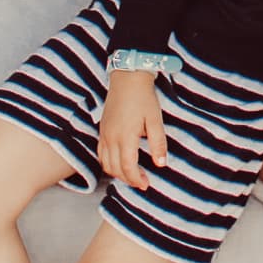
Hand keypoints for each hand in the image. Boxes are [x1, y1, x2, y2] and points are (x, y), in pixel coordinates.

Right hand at [98, 74, 168, 189]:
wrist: (127, 78)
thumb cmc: (143, 97)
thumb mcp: (155, 120)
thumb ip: (158, 143)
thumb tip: (161, 164)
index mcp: (125, 136)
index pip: (128, 167)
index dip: (136, 179)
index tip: (146, 184)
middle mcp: (111, 138)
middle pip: (115, 169)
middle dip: (128, 179)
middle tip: (142, 182)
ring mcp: (104, 134)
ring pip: (105, 163)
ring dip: (118, 173)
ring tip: (132, 174)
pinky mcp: (102, 130)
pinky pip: (101, 154)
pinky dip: (109, 164)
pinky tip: (120, 162)